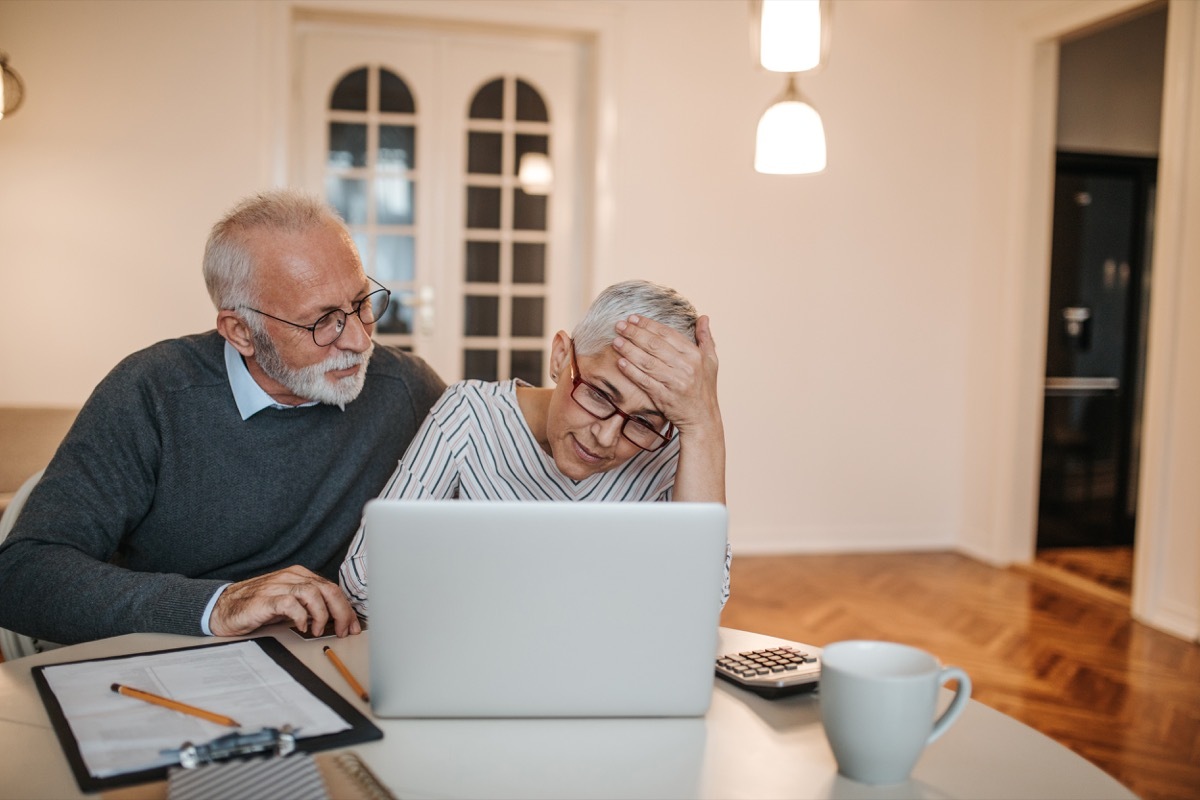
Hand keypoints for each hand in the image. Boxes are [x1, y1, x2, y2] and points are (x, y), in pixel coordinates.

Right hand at [210, 565, 361, 637]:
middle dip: (341, 612)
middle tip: (343, 631)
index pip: (332, 588)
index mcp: (299, 576)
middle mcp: (291, 578)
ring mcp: (277, 586)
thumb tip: (335, 619)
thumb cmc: (256, 606)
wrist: (222, 607)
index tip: (352, 626)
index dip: (346, 608)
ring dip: (322, 615)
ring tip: (318, 630)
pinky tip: (301, 627)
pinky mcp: (265, 600)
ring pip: (313, 593)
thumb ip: (309, 605)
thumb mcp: (288, 603)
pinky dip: (301, 616)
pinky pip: (290, 603)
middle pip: (327, 590)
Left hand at [612, 314, 721, 435]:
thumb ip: (706, 338)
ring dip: (629, 350)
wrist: (702, 418)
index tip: (633, 318)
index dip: (648, 325)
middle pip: (655, 345)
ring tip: (616, 341)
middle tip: (619, 326)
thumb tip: (703, 317)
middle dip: (634, 333)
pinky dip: (632, 371)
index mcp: (695, 355)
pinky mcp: (665, 397)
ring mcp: (675, 382)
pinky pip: (645, 381)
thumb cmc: (705, 388)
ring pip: (647, 362)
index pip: (668, 334)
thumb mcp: (711, 361)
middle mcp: (686, 367)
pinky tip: (620, 362)